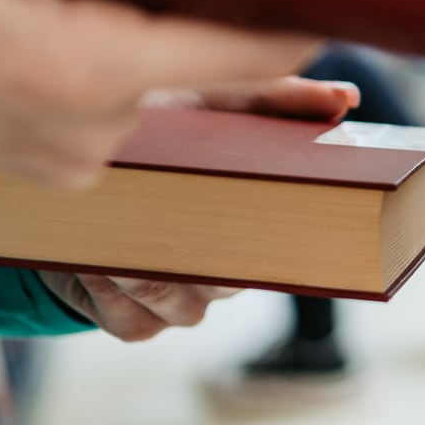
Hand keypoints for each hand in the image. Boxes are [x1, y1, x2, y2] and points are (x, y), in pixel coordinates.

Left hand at [43, 75, 361, 340]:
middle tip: (171, 220)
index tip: (251, 218)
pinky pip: (134, 325)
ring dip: (147, 273)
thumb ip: (280, 99)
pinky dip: (112, 297)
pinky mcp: (131, 322)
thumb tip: (346, 98)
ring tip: (122, 234)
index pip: (282, 252)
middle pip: (230, 286)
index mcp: (252, 227)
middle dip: (197, 256)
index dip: (272, 246)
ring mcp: (177, 302)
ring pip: (183, 309)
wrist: (78, 163)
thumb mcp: (217, 104)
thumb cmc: (163, 131)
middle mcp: (221, 272)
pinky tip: (95, 263)